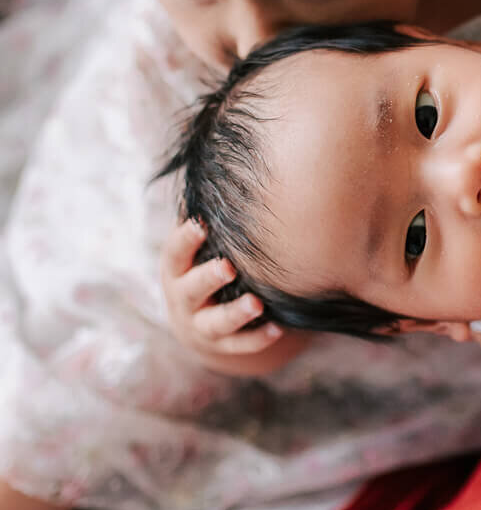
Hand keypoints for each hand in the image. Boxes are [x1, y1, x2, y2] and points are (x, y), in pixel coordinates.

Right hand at [161, 219, 307, 375]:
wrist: (200, 326)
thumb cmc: (205, 269)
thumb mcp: (198, 249)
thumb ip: (209, 220)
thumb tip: (222, 163)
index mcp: (176, 270)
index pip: (174, 254)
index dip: (185, 240)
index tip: (200, 224)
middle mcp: (183, 299)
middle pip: (190, 289)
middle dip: (208, 278)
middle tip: (228, 267)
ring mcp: (201, 327)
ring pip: (215, 324)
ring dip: (235, 314)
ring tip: (256, 304)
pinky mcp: (222, 347)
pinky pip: (239, 346)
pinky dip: (258, 339)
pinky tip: (278, 329)